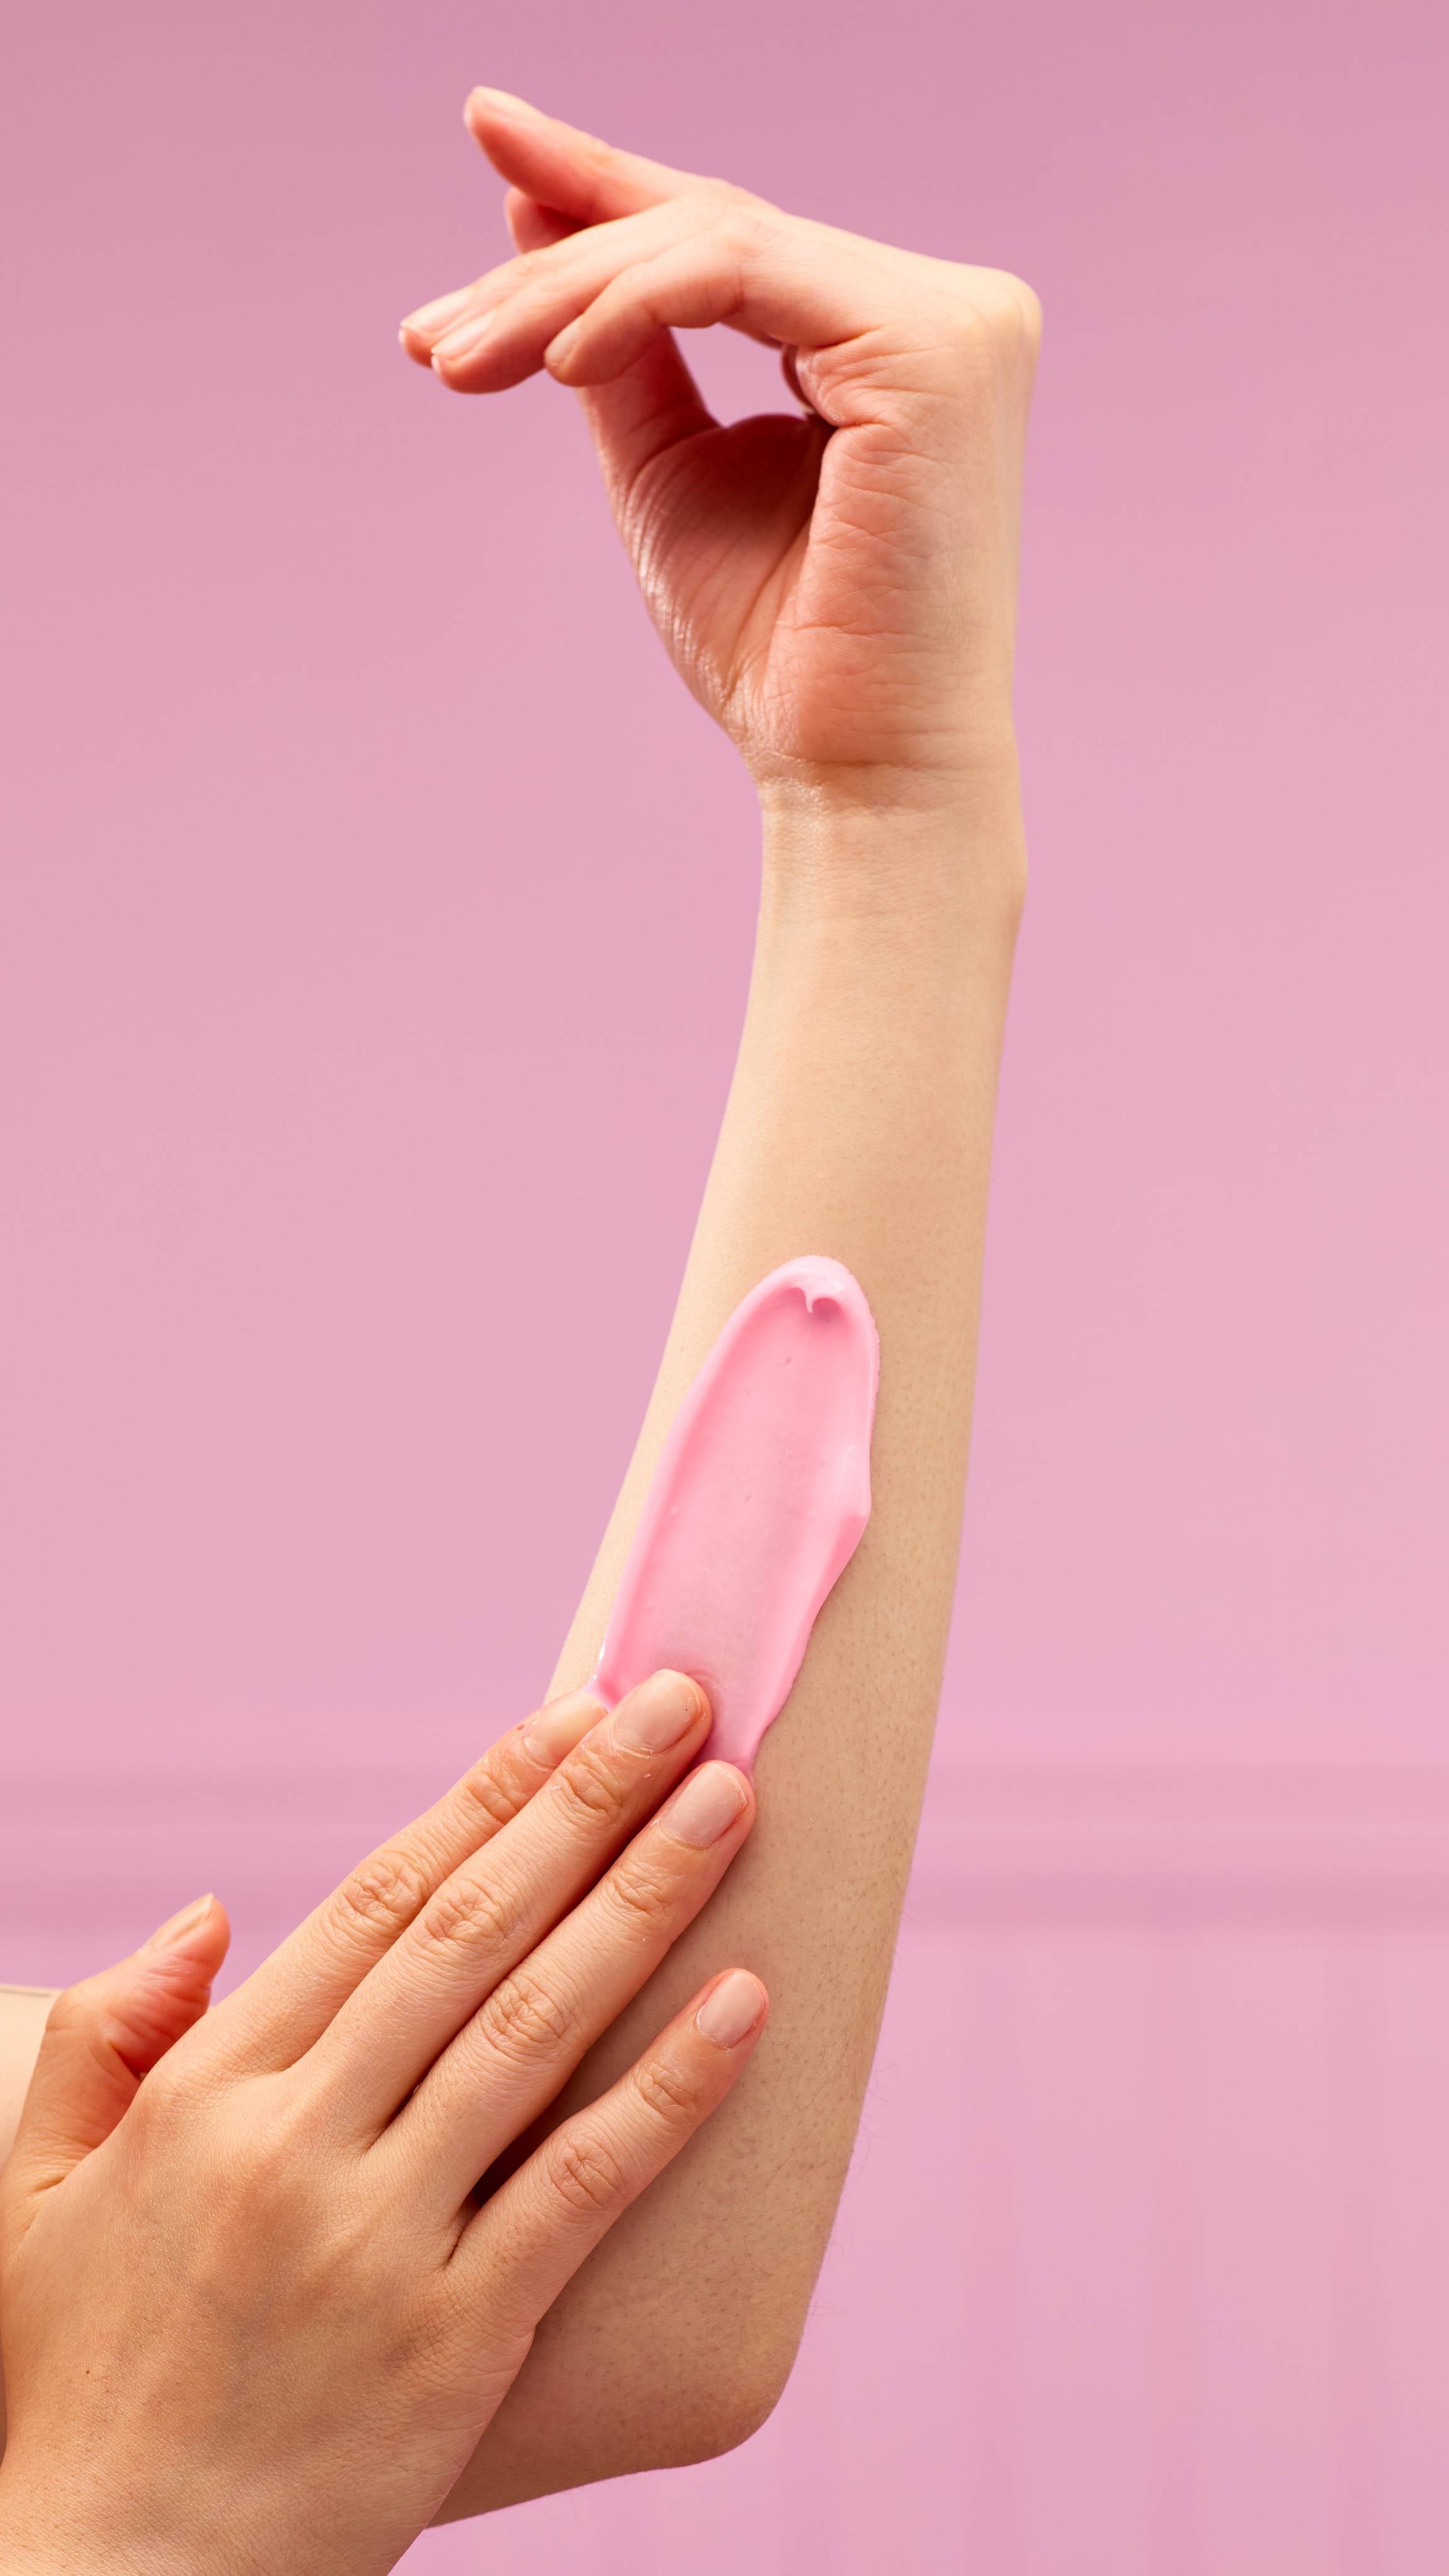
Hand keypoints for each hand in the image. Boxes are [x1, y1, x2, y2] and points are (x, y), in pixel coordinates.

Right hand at [0, 1674, 763, 2575]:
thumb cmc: (81, 2383)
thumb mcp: (31, 2195)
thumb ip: (104, 2035)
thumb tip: (216, 1909)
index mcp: (209, 2094)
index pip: (375, 1902)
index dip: (485, 1798)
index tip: (572, 1712)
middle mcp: (298, 2145)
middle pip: (471, 1934)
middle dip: (586, 1804)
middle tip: (684, 1706)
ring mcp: (381, 2242)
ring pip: (536, 2031)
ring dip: (643, 1903)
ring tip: (728, 1806)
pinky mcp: (457, 2341)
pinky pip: (583, 2188)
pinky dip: (670, 2090)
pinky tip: (744, 2004)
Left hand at [400, 90, 1040, 813]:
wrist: (855, 773)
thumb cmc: (778, 652)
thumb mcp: (670, 466)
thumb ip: (618, 345)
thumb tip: (530, 206)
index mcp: (895, 337)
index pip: (727, 238)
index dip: (602, 185)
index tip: (488, 138)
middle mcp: (948, 309)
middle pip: (708, 231)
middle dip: (551, 266)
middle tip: (431, 336)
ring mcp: (954, 320)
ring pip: (711, 242)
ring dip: (562, 294)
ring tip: (459, 363)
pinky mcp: (932, 347)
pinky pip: (737, 274)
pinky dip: (628, 305)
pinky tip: (554, 361)